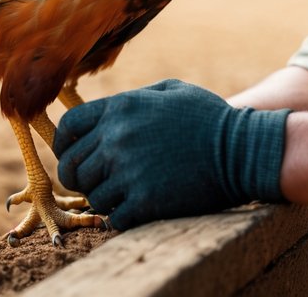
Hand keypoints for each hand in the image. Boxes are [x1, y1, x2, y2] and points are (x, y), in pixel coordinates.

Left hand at [53, 79, 289, 230]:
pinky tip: (136, 209)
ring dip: (104, 197)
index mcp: (121, 108)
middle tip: (98, 181)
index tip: (74, 155)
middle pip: (72, 166)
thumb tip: (106, 109)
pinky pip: (114, 217)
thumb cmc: (208, 118)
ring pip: (91, 195)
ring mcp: (129, 171)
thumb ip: (133, 98)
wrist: (241, 150)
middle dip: (80, 176)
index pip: (68, 128)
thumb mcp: (170, 90)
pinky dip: (121, 217)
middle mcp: (117, 138)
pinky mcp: (145, 201)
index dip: (65, 145)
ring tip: (124, 194)